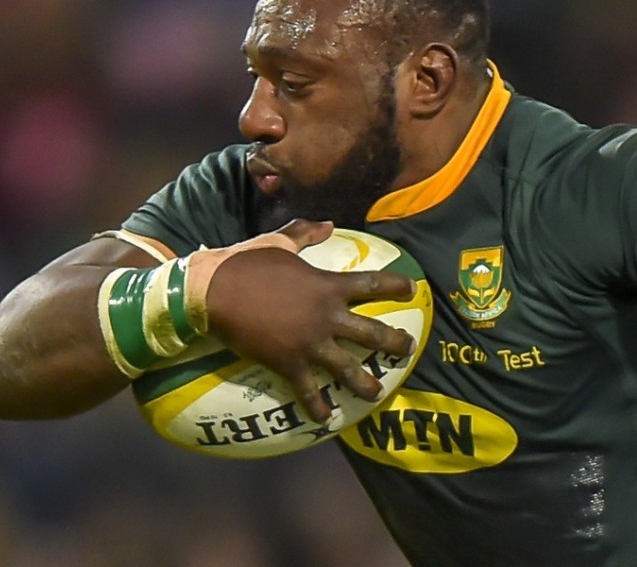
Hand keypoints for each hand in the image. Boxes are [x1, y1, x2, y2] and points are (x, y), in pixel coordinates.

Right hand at [204, 219, 416, 422]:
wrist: (215, 293)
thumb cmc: (247, 264)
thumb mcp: (279, 242)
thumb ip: (306, 233)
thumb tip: (327, 225)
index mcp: (328, 286)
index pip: (372, 284)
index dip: (396, 286)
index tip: (413, 289)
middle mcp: (327, 317)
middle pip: (372, 332)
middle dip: (395, 342)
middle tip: (409, 349)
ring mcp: (310, 343)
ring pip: (348, 368)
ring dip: (366, 383)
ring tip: (378, 392)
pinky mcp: (289, 363)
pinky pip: (308, 390)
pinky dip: (318, 407)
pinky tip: (327, 420)